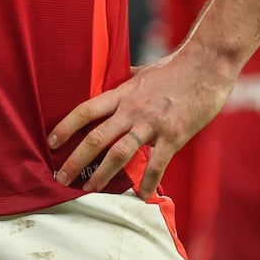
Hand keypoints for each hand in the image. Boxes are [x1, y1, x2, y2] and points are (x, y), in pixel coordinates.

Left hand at [47, 47, 234, 198]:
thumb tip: (113, 79)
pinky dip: (148, 182)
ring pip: (120, 153)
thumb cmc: (177, 66)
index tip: (51, 142)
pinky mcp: (174, 134)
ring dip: (102, 174)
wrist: (208, 63)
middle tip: (60, 177)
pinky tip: (142, 196)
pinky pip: (157, 163)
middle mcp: (133, 109)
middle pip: (96, 137)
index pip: (86, 109)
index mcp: (123, 93)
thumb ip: (127, 81)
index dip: (66, 126)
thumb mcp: (144, 71)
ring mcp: (153, 123)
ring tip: (89, 189)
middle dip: (76, 159)